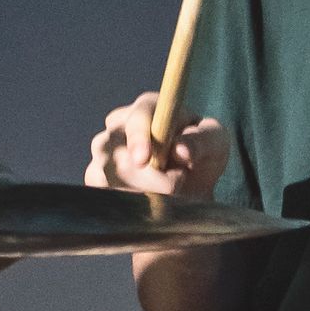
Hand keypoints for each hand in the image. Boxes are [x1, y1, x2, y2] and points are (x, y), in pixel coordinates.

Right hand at [86, 92, 230, 201]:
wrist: (188, 188)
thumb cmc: (202, 156)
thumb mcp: (214, 144)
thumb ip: (202, 142)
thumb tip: (180, 150)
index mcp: (150, 108)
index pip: (138, 115)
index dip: (138, 136)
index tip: (143, 160)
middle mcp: (119, 125)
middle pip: (115, 146)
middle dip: (144, 175)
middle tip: (174, 188)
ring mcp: (102, 151)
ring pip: (104, 173)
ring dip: (137, 191)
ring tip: (166, 194)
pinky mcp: (95, 176)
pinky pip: (100, 192)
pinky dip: (125, 202)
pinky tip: (145, 201)